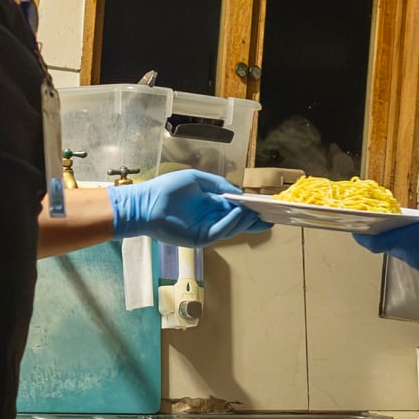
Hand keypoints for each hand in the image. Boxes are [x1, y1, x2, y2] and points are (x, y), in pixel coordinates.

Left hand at [111, 169, 270, 247]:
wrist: (146, 203)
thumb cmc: (167, 189)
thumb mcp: (198, 180)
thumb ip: (219, 185)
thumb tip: (238, 194)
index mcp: (211, 205)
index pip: (235, 208)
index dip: (250, 208)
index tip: (266, 206)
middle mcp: (211, 218)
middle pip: (238, 222)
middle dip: (255, 220)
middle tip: (272, 216)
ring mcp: (205, 230)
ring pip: (232, 228)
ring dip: (245, 220)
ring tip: (256, 211)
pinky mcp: (199, 238)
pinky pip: (220, 231)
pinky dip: (231, 223)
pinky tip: (239, 213)